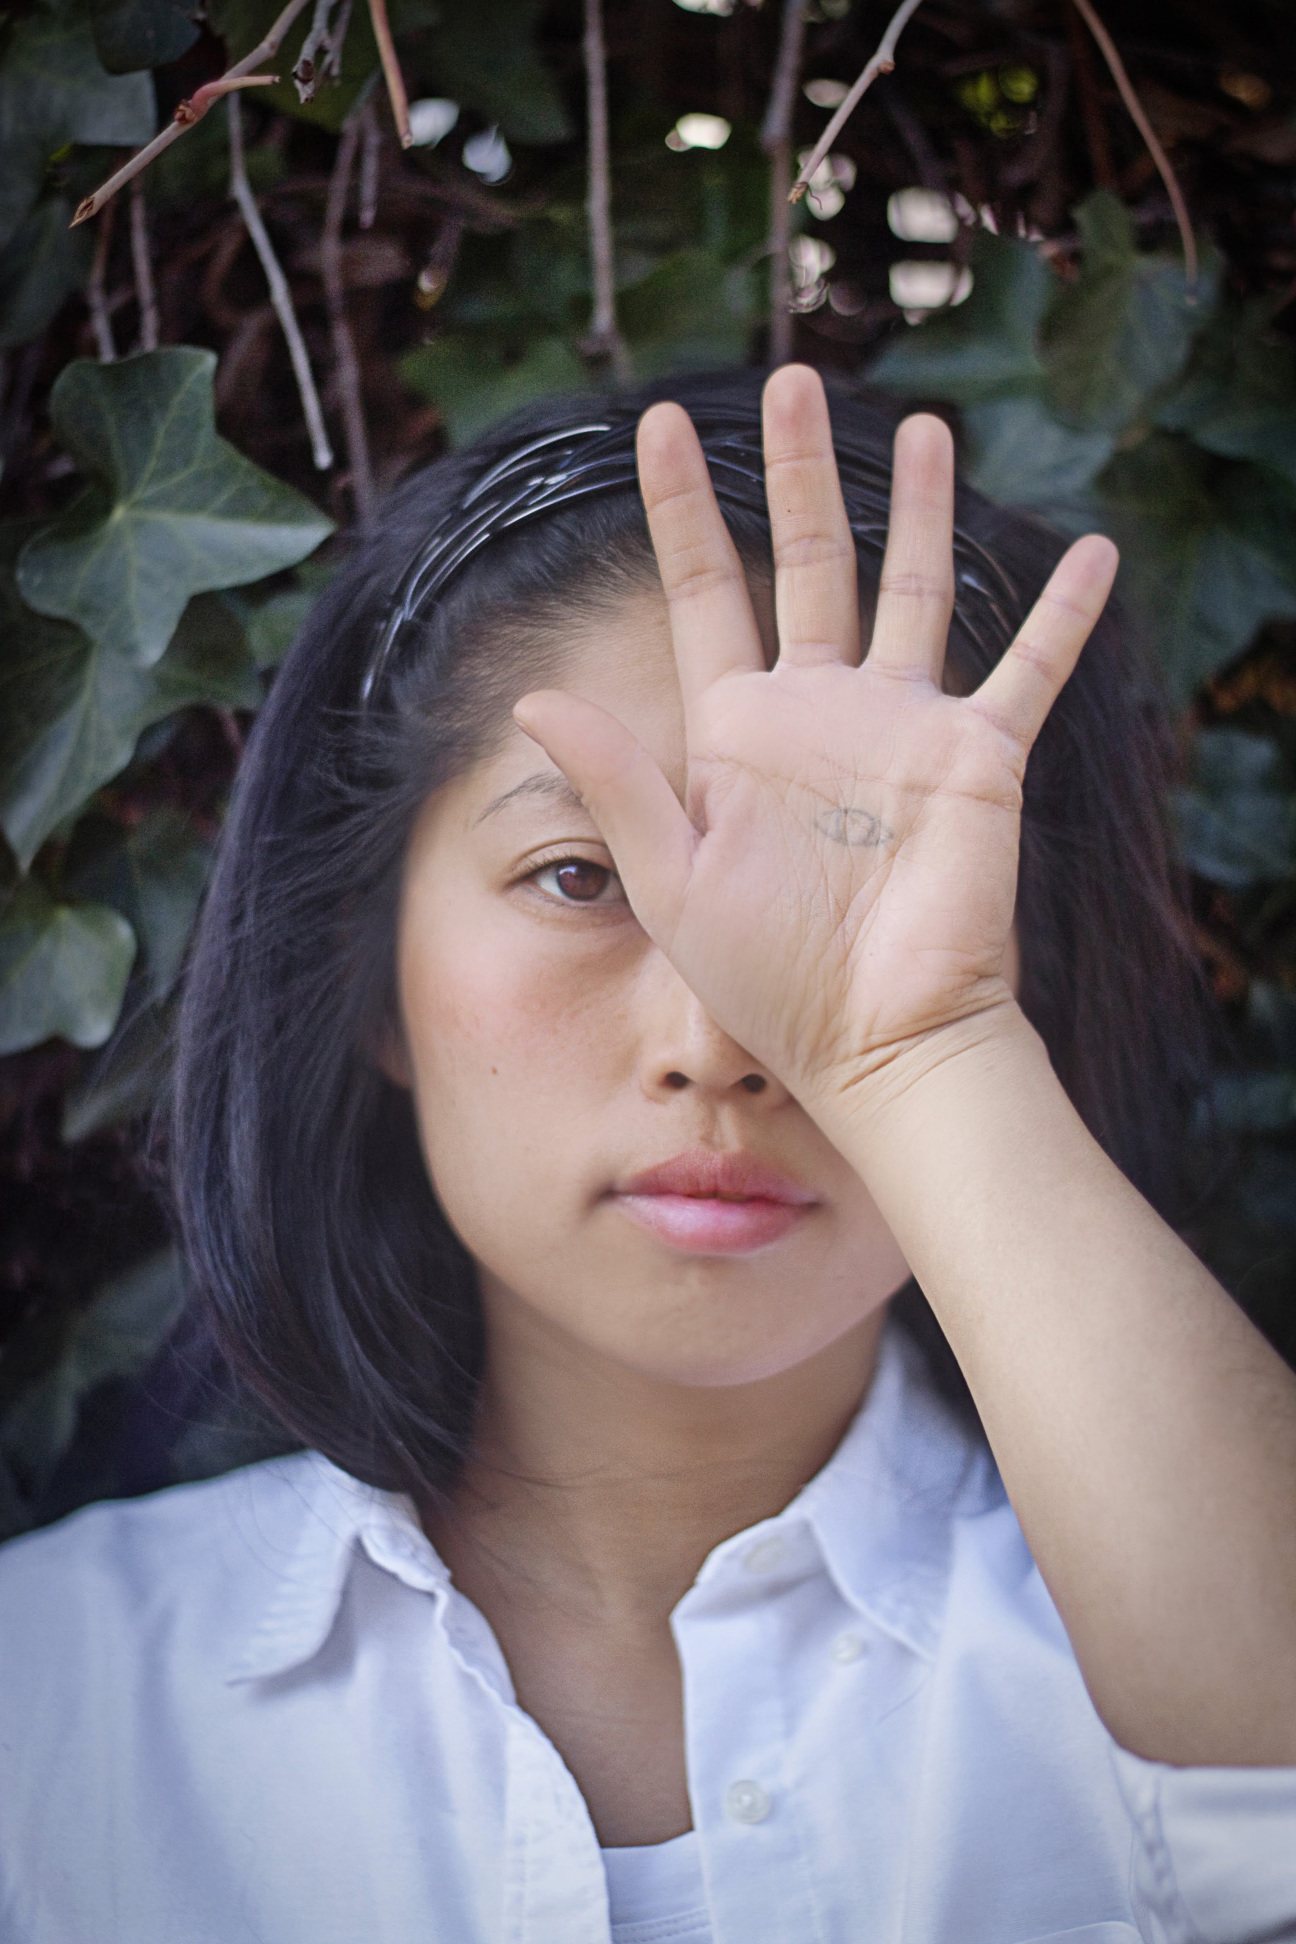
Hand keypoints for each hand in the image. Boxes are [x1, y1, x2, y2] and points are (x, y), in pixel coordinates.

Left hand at [512, 366, 1117, 1116]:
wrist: (877, 1037)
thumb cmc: (766, 975)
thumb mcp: (673, 877)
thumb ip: (615, 781)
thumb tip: (531, 695)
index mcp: (737, 728)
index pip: (704, 588)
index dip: (680, 504)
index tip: (657, 420)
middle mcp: (820, 709)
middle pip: (808, 559)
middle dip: (798, 470)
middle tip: (797, 379)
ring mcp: (902, 726)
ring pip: (913, 586)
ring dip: (920, 508)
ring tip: (924, 426)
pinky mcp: (979, 757)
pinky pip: (1028, 668)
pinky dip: (1060, 614)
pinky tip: (1091, 549)